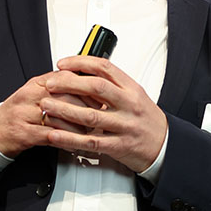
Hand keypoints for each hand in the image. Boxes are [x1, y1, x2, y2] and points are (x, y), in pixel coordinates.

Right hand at [0, 74, 96, 158]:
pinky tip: (74, 142)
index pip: (64, 77)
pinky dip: (65, 140)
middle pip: (64, 96)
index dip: (85, 86)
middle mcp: (30, 96)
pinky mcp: (24, 133)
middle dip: (85, 106)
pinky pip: (50, 135)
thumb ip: (58, 84)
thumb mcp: (37, 91)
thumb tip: (86, 81)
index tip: (98, 93)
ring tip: (88, 130)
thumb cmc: (20, 111)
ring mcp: (25, 114)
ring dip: (77, 125)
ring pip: (58, 117)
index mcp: (36, 84)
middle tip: (97, 113)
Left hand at [38, 55, 167, 172]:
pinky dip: (70, 138)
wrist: (164, 145)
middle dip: (68, 83)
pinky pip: (90, 141)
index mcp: (131, 88)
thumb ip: (112, 85)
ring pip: (90, 115)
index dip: (80, 63)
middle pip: (95, 88)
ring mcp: (124, 125)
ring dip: (64, 109)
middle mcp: (128, 104)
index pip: (104, 68)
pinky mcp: (118, 146)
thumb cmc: (146, 119)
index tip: (63, 64)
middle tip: (50, 84)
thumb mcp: (134, 95)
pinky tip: (55, 134)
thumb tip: (83, 73)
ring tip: (46, 105)